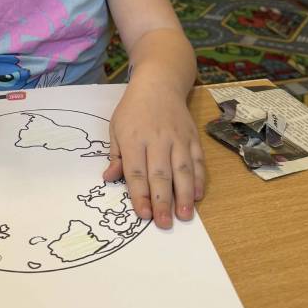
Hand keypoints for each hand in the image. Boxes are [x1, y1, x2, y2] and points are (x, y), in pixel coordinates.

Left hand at [103, 88, 204, 228]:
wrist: (159, 83)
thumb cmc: (133, 109)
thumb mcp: (116, 128)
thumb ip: (115, 156)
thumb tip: (109, 179)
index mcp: (133, 138)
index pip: (136, 171)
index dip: (140, 195)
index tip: (143, 214)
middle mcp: (157, 139)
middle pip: (160, 174)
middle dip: (163, 201)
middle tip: (164, 223)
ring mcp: (177, 138)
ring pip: (183, 169)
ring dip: (184, 195)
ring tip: (185, 216)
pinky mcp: (192, 137)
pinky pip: (198, 160)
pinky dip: (198, 178)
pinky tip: (197, 195)